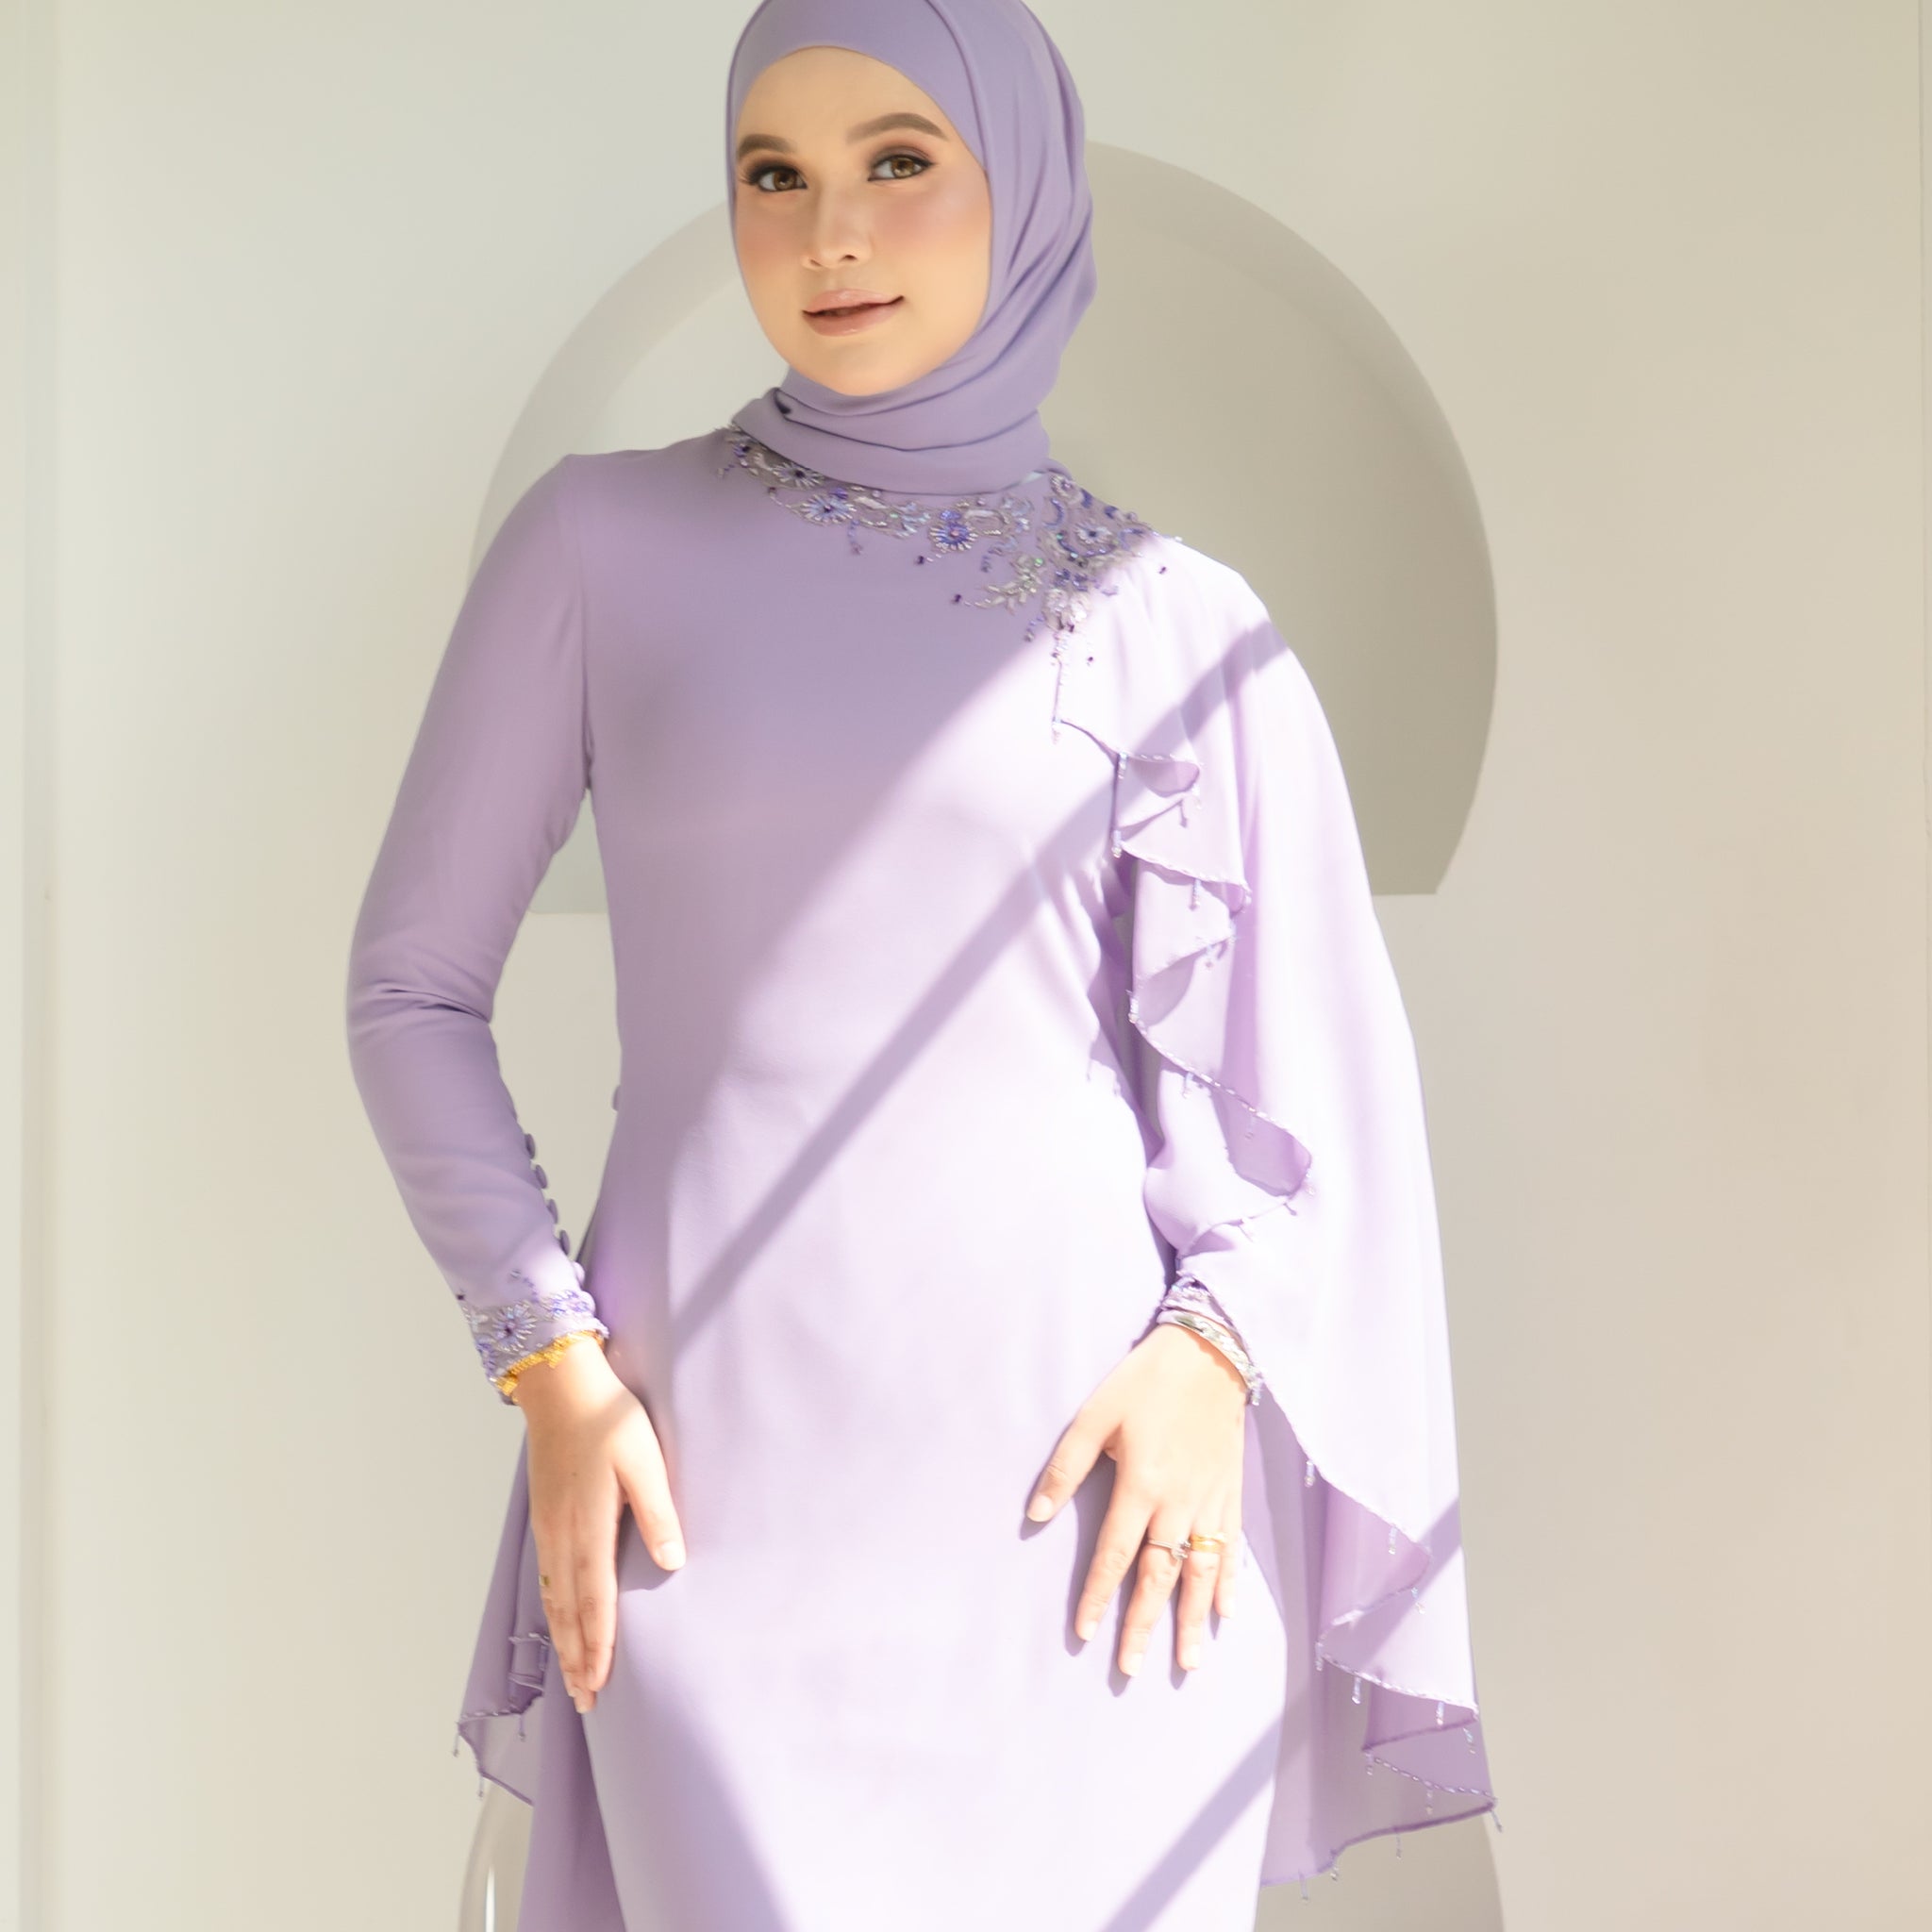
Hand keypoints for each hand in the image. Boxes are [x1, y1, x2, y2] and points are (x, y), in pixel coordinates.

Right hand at [513, 1337, 685, 1713]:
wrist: (559, 1385)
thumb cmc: (608, 1419)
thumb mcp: (645, 1460)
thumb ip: (658, 1513)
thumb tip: (673, 1563)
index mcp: (589, 1528)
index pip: (595, 1603)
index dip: (598, 1648)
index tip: (599, 1687)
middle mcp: (561, 1536)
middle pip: (568, 1613)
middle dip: (577, 1659)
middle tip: (584, 1703)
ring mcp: (548, 1527)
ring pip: (553, 1599)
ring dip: (562, 1640)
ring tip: (570, 1675)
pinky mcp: (544, 1516)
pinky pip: (545, 1577)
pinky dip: (551, 1609)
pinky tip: (557, 1618)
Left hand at [1024, 1322, 1247, 1674]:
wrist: (1209, 1353)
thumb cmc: (1145, 1382)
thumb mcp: (1094, 1416)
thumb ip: (1065, 1468)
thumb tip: (1034, 1515)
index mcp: (1140, 1485)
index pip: (1114, 1555)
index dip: (1097, 1595)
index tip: (1084, 1633)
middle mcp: (1178, 1503)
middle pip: (1159, 1577)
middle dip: (1143, 1626)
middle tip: (1131, 1667)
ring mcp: (1209, 1501)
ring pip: (1199, 1574)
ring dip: (1190, 1620)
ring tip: (1186, 1662)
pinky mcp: (1231, 1493)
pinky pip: (1231, 1548)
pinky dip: (1229, 1583)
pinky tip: (1225, 1614)